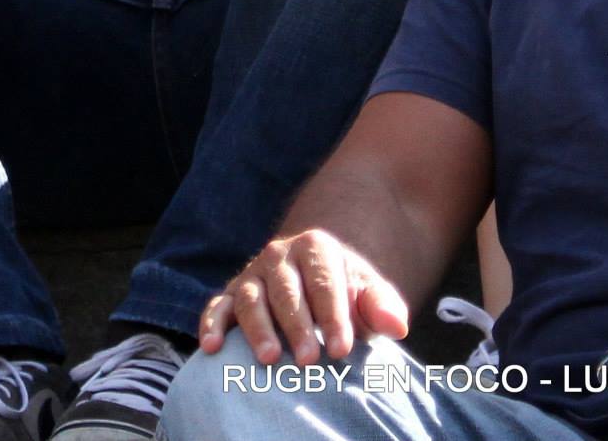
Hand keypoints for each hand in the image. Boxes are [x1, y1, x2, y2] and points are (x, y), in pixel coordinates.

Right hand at [199, 229, 410, 364]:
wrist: (317, 282)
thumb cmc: (347, 297)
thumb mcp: (369, 295)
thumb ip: (383, 306)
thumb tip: (396, 324)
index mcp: (316, 247)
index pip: (325, 282)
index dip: (334, 316)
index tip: (343, 349)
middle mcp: (280, 255)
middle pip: (287, 291)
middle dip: (298, 326)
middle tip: (309, 360)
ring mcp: (253, 274)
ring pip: (251, 298)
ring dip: (258, 328)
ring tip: (270, 359)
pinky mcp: (232, 293)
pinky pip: (218, 306)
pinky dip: (211, 324)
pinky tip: (213, 347)